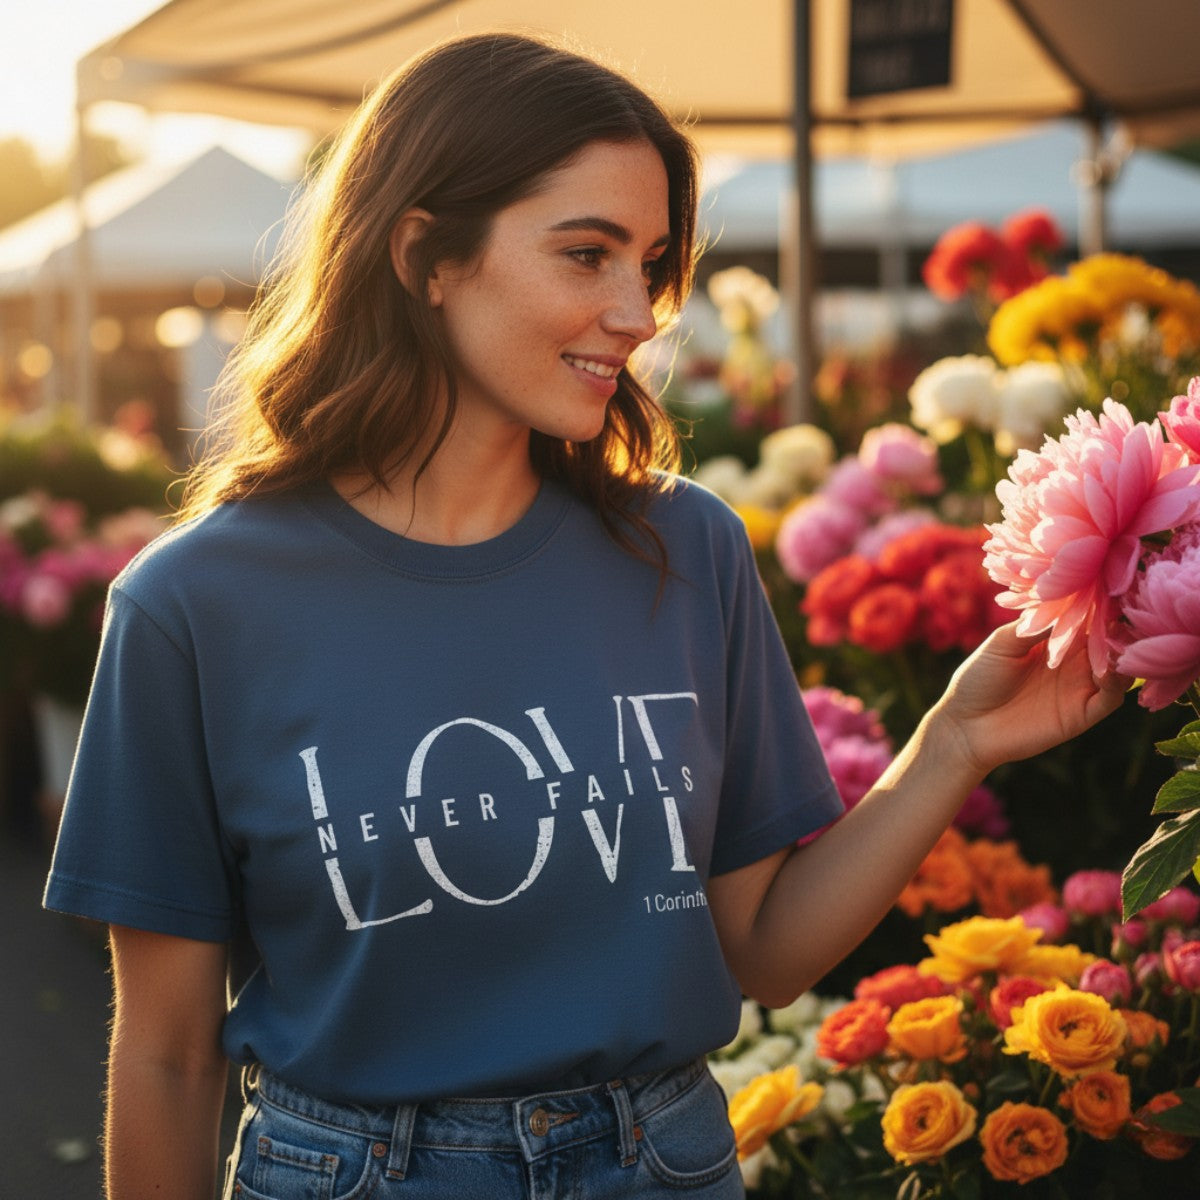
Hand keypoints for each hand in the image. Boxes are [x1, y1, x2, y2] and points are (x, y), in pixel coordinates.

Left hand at [929, 622, 1129, 778]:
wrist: (966, 725)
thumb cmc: (978, 679)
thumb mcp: (1002, 643)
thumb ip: (1034, 625)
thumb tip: (1066, 603)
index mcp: (1054, 639)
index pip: (1087, 617)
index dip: (1099, 603)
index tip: (1109, 586)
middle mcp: (1074, 660)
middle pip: (1110, 639)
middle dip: (1119, 625)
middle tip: (1126, 611)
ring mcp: (1081, 686)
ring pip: (1119, 666)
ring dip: (1123, 652)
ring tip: (1117, 639)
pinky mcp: (1083, 714)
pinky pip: (1112, 696)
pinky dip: (1117, 680)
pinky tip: (1108, 668)